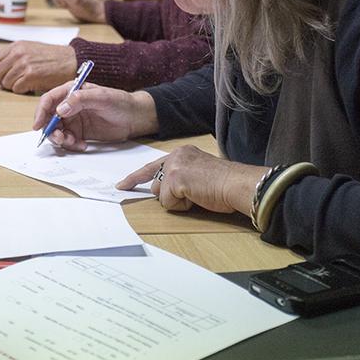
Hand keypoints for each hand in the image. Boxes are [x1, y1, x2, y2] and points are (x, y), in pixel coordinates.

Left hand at [0, 41, 77, 93]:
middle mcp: (18, 53)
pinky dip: (21, 90)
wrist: (70, 61)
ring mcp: (24, 64)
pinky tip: (30, 86)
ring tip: (24, 83)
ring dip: (12, 86)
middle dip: (1, 81)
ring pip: (5, 83)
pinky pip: (16, 89)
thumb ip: (9, 51)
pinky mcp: (30, 75)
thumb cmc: (51, 57)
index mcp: (16, 46)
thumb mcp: (28, 48)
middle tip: (12, 84)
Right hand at [33, 83, 158, 149]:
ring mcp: (73, 120)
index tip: (39, 126)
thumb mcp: (101, 98)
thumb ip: (80, 100)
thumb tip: (60, 109)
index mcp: (70, 92)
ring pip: (57, 132)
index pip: (49, 100)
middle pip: (49, 119)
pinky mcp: (79, 132)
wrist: (134, 118)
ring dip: (61, 139)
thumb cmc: (119, 102)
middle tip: (59, 138)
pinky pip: (68, 141)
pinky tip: (83, 145)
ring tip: (74, 142)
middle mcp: (69, 106)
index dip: (40, 112)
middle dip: (50, 130)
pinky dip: (72, 145)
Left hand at [116, 146, 264, 215]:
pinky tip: (198, 198)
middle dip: (171, 195)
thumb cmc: (225, 184)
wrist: (238, 184)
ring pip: (162, 195)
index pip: (154, 165)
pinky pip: (168, 203)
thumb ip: (181, 177)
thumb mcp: (198, 174)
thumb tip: (165, 192)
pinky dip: (182, 206)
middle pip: (157, 184)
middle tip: (195, 193)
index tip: (122, 184)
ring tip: (199, 195)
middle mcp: (176, 155)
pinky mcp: (175, 179)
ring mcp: (174, 166)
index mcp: (182, 152)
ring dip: (178, 201)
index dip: (136, 177)